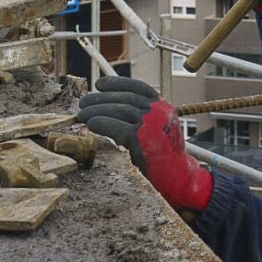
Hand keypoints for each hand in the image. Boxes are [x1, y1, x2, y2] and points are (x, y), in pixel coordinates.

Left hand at [77, 76, 212, 212]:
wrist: (179, 177)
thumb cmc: (165, 155)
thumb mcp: (159, 128)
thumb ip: (142, 117)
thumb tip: (111, 107)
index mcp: (163, 107)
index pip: (138, 87)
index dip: (117, 84)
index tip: (99, 84)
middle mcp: (159, 112)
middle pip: (124, 98)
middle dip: (100, 99)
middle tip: (83, 103)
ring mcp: (152, 125)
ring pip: (119, 110)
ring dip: (96, 111)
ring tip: (82, 115)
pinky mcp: (142, 140)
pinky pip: (117, 127)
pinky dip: (102, 123)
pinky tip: (92, 124)